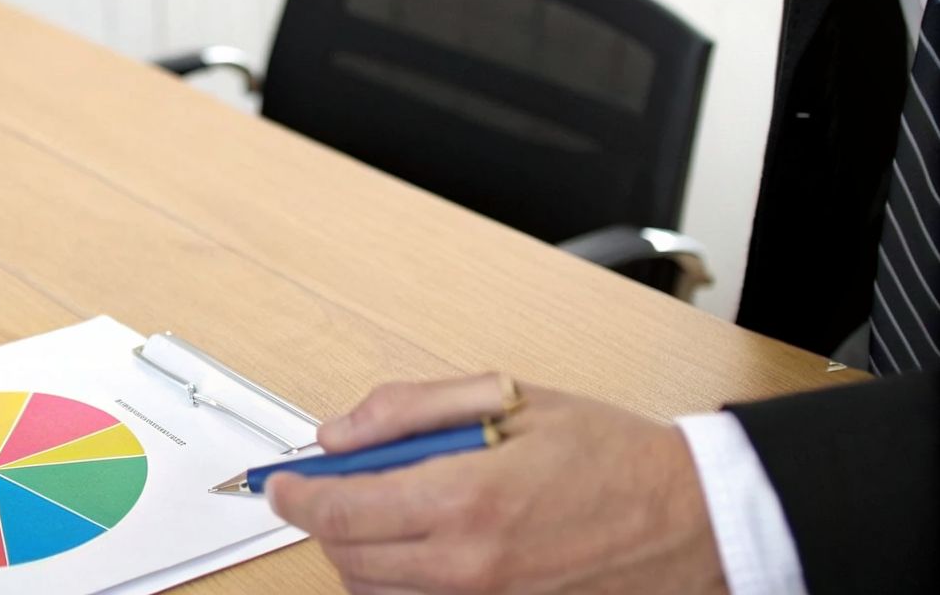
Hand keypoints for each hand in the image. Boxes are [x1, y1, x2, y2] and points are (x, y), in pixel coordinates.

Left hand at [267, 376, 726, 594]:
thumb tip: (337, 433)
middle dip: (327, 521)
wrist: (691, 520)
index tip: (284, 483)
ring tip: (388, 511)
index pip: (340, 510)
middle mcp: (467, 565)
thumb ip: (410, 409)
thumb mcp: (507, 399)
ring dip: (361, 553)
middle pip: (348, 558)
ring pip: (378, 592)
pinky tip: (422, 546)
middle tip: (337, 486)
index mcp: (462, 499)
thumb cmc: (608, 454)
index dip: (296, 496)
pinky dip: (401, 582)